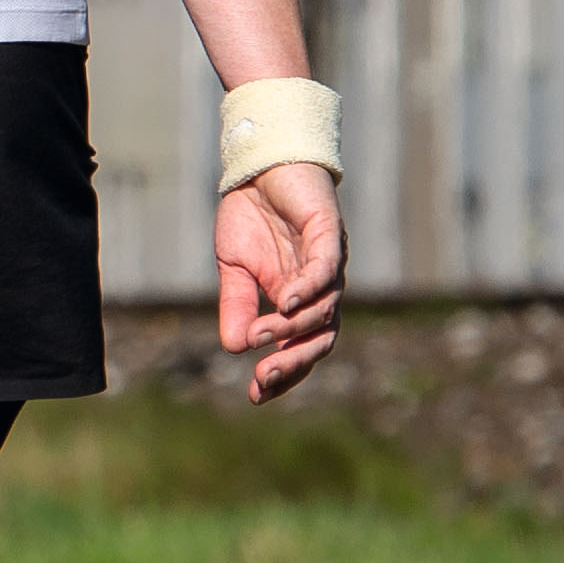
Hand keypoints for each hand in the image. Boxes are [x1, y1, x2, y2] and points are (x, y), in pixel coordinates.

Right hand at [220, 165, 345, 402]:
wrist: (258, 166)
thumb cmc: (251, 216)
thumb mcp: (234, 269)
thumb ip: (237, 306)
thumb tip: (234, 348)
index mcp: (299, 300)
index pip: (301, 346)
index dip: (283, 374)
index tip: (255, 395)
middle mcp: (321, 288)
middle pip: (322, 338)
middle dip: (294, 363)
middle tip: (263, 379)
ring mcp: (328, 263)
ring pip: (326, 310)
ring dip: (293, 327)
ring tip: (261, 334)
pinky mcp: (329, 235)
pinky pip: (325, 271)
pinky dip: (308, 289)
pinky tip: (285, 302)